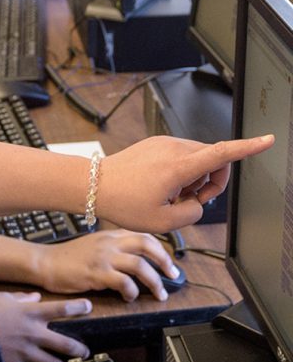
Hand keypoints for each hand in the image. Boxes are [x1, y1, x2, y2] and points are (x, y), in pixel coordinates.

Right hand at [0, 292, 91, 361]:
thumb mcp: (1, 298)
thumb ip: (21, 298)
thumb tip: (34, 297)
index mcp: (30, 314)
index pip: (62, 309)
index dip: (78, 308)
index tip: (88, 308)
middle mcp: (32, 334)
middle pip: (65, 344)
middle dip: (79, 350)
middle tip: (85, 353)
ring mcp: (24, 352)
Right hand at [34, 230, 177, 300]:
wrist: (45, 262)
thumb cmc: (66, 258)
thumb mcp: (93, 244)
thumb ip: (113, 247)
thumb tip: (135, 259)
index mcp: (110, 236)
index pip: (143, 236)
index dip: (161, 249)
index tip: (168, 263)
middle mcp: (109, 243)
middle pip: (147, 246)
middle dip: (165, 262)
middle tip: (173, 275)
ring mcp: (103, 258)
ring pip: (140, 265)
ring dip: (154, 281)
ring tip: (158, 293)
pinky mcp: (96, 273)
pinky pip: (124, 282)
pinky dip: (132, 292)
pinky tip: (130, 297)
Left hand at [98, 135, 272, 231]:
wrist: (94, 185)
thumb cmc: (123, 201)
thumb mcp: (163, 222)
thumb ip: (193, 214)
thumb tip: (198, 203)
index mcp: (179, 166)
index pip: (222, 154)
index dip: (248, 148)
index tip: (267, 140)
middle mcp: (174, 148)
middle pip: (214, 161)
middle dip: (211, 183)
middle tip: (192, 201)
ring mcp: (164, 143)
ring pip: (198, 160)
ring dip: (194, 179)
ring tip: (169, 195)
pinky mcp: (157, 144)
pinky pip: (181, 157)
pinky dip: (180, 172)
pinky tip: (161, 186)